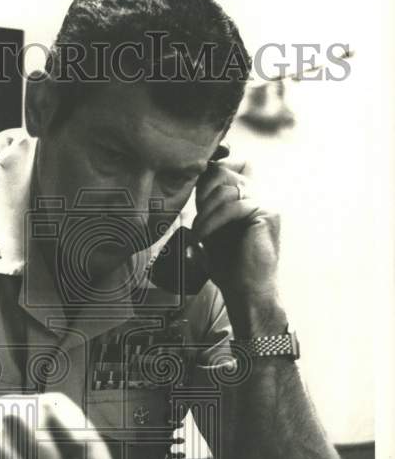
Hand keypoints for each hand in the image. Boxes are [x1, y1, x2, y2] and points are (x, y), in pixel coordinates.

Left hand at [193, 157, 280, 303]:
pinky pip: (233, 206)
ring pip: (227, 188)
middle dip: (204, 191)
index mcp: (248, 198)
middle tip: (197, 217)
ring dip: (205, 212)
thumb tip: (191, 188)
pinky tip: (202, 237)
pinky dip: (212, 221)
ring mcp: (266, 202)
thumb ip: (206, 211)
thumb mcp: (210, 233)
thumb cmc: (229, 268)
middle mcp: (261, 195)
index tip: (195, 201)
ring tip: (197, 233)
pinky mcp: (267, 213)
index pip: (230, 165)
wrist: (247, 293)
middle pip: (226, 170)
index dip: (209, 175)